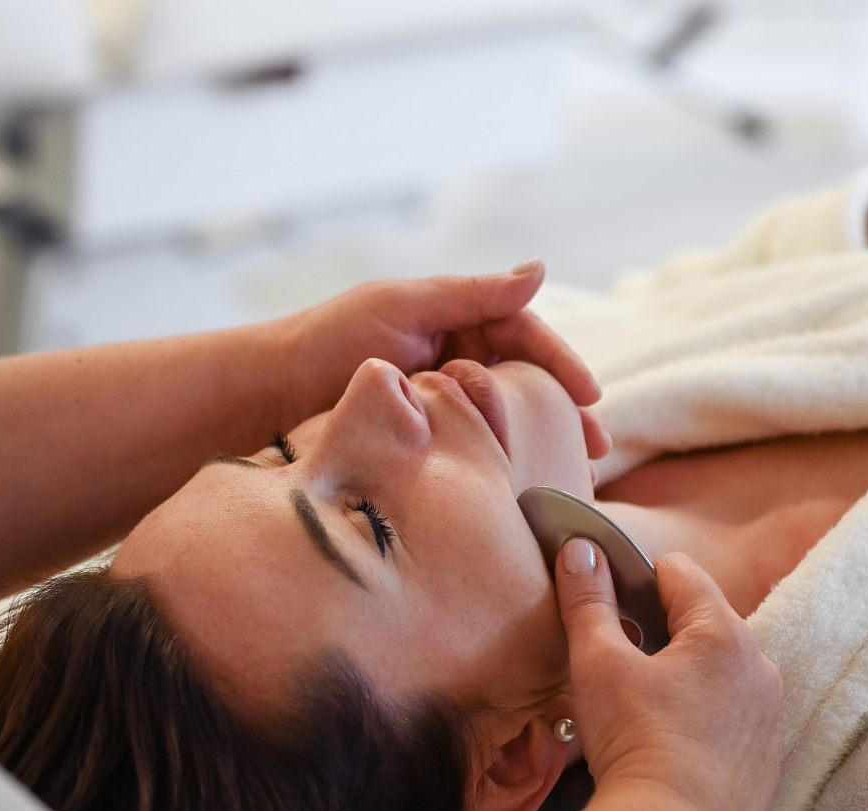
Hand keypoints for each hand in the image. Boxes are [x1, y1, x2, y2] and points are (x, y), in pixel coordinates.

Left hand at [281, 260, 609, 456]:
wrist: (271, 395)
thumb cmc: (329, 341)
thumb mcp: (404, 307)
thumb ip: (473, 293)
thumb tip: (541, 269)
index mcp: (454, 318)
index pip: (524, 335)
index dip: (561, 365)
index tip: (590, 397)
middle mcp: (454, 358)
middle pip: (524, 382)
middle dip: (564, 413)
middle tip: (596, 449)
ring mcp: (442, 400)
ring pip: (505, 419)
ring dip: (541, 442)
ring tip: (573, 475)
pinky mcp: (427, 437)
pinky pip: (476, 446)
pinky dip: (504, 462)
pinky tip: (524, 484)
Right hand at [554, 539, 780, 810]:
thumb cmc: (634, 741)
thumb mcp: (597, 663)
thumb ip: (587, 600)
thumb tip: (580, 551)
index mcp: (723, 633)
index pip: (679, 573)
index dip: (637, 577)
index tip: (609, 602)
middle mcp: (759, 668)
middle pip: (703, 622)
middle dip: (660, 630)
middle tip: (619, 662)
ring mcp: (769, 718)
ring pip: (720, 672)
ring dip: (685, 675)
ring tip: (641, 709)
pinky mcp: (766, 762)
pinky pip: (733, 720)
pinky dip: (704, 720)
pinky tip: (669, 747)